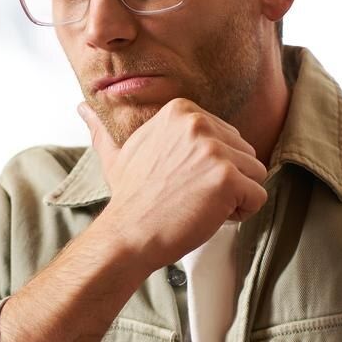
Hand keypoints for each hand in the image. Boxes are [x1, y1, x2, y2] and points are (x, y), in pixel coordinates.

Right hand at [80, 98, 267, 268]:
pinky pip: (258, 197)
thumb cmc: (130, 198)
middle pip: (245, 153)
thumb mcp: (117, 154)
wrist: (128, 234)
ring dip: (235, 197)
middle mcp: (199, 124)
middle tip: (190, 196)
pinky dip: (241, 214)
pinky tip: (210, 216)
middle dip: (226, 180)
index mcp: (182, 111)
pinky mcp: (227, 178)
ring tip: (200, 205)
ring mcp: (214, 150)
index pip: (228, 137)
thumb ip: (106, 129)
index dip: (211, 166)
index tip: (181, 180)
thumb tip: (83, 107)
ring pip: (255, 175)